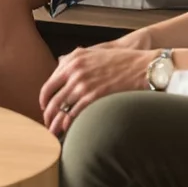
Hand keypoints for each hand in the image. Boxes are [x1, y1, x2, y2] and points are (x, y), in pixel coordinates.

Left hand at [40, 43, 157, 133]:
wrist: (142, 66)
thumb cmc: (121, 61)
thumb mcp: (93, 53)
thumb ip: (75, 61)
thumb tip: (59, 66)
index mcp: (72, 60)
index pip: (50, 83)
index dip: (45, 98)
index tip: (45, 107)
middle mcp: (74, 71)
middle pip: (52, 98)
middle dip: (48, 114)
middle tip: (47, 124)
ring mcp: (83, 83)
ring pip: (61, 108)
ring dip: (55, 123)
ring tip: (54, 132)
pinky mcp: (94, 95)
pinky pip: (74, 113)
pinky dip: (68, 123)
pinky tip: (67, 131)